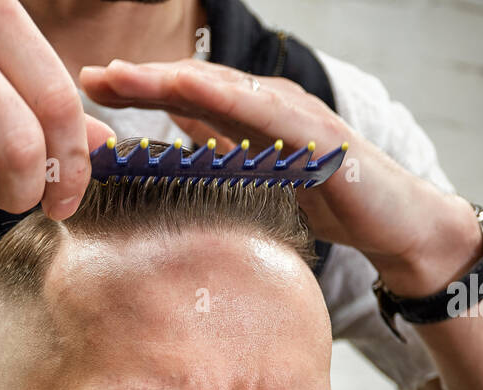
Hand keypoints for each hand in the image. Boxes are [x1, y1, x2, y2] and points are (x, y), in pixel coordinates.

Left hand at [79, 58, 481, 294]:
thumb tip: (175, 129)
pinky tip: (197, 93)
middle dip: (142, 77)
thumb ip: (222, 146)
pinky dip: (231, 101)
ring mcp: (295, 114)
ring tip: (131, 77)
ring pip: (225, 90)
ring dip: (174, 80)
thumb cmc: (328, 197)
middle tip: (92, 74)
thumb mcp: (260, 173)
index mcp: (250, 114)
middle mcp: (269, 103)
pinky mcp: (319, 136)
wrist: (394, 222)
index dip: (137, 88)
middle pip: (195, 84)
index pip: (184, 96)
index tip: (89, 86)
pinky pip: (269, 114)